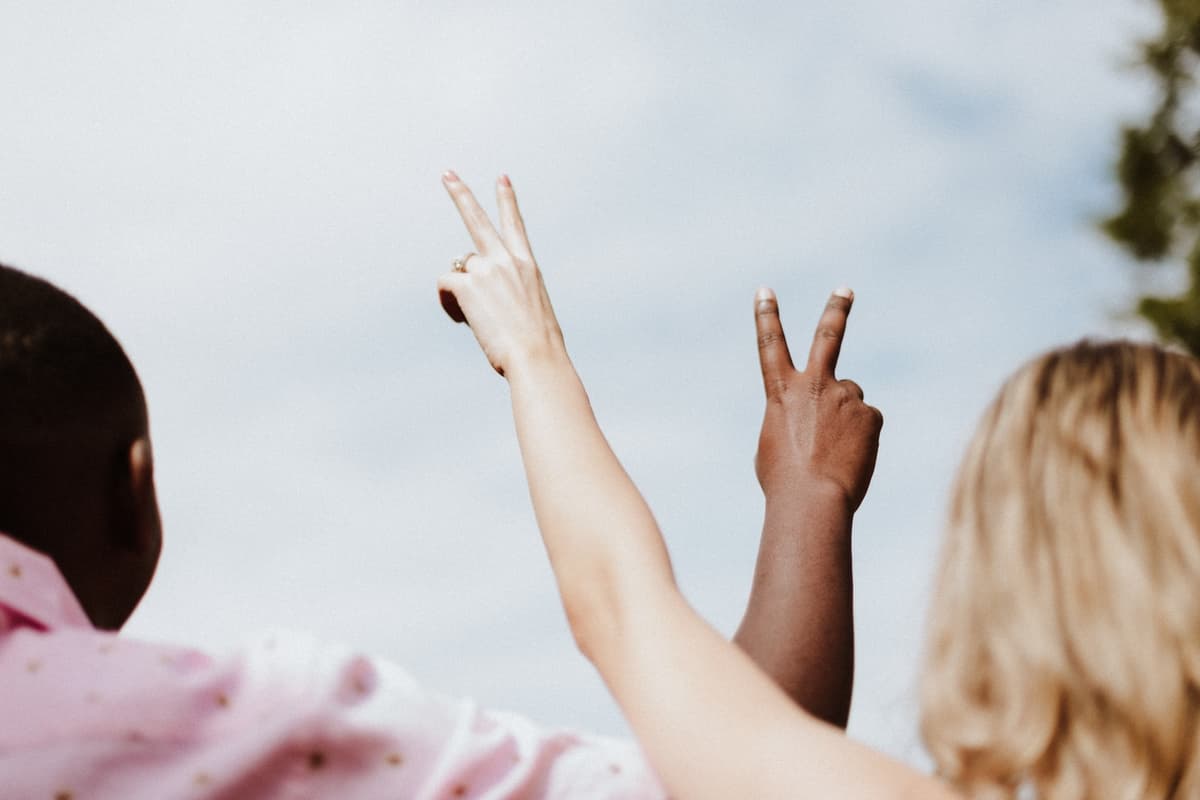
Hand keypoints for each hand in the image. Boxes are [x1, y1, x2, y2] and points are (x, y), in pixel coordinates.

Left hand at [438, 172, 564, 377]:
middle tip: (447, 174)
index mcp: (528, 266)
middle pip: (478, 219)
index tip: (501, 178)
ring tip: (476, 317)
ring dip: (461, 290)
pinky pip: (446, 285)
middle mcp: (507, 260)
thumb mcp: (533, 311)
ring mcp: (486, 269)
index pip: (515, 224)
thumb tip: (482, 301)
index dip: (507, 200)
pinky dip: (448, 302)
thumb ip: (510, 296)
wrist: (537, 357)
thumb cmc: (539, 346)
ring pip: (459, 268)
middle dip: (461, 194)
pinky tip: (461, 319)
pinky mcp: (468, 284)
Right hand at [753, 288, 881, 511]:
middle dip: (836, 310)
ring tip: (834, 453)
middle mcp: (814, 385)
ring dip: (845, 421)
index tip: (765, 291)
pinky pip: (867, 423)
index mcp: (781, 392)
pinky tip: (850, 459)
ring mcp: (845, 396)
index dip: (766, 315)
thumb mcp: (774, 444)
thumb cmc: (784, 481)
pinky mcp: (870, 413)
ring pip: (850, 401)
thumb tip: (822, 417)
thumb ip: (795, 418)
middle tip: (845, 290)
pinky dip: (861, 440)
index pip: (770, 344)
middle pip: (827, 336)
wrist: (812, 499)